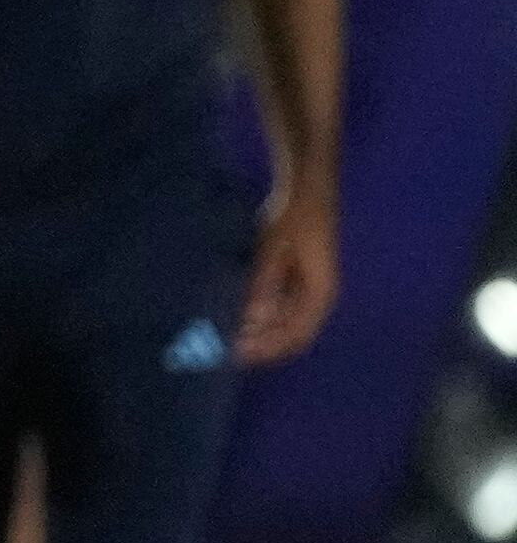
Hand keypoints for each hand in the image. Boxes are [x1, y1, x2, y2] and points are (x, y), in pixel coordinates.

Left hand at [237, 181, 337, 366]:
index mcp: (320, 293)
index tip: (237, 354)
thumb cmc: (294, 216)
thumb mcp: (274, 248)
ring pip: (283, 323)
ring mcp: (306, 288)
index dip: (268, 349)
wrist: (305, 188)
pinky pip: (278, 308)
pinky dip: (258, 316)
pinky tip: (234, 315)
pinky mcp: (294, 279)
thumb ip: (264, 282)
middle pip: (290, 334)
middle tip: (223, 349)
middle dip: (260, 344)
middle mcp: (316, 297)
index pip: (296, 336)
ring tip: (225, 335)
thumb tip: (252, 319)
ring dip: (258, 332)